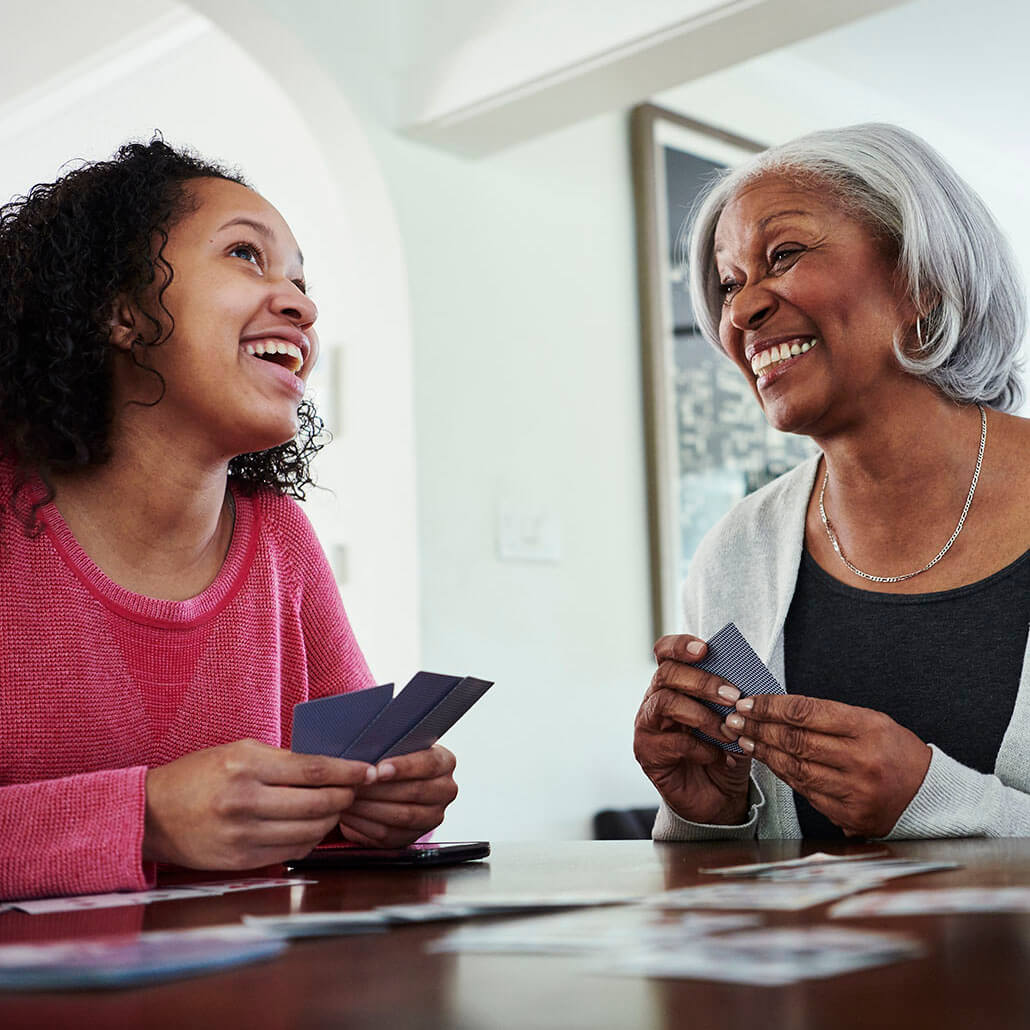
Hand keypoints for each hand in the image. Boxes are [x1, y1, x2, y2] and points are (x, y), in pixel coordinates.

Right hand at [143, 739, 374, 868]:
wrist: (150, 814)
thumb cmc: (198, 775)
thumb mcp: (238, 751)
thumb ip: (281, 760)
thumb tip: (328, 767)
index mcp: (246, 765)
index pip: (313, 770)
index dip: (347, 772)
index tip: (369, 771)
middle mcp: (245, 801)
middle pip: (318, 804)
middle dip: (345, 797)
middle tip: (356, 791)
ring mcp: (243, 834)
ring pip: (309, 831)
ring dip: (330, 820)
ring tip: (335, 808)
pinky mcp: (240, 860)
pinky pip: (291, 851)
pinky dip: (309, 840)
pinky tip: (311, 827)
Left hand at [337, 745, 457, 847]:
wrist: (397, 782)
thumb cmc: (396, 759)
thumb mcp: (400, 747)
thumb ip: (392, 747)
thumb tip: (367, 752)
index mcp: (445, 762)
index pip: (429, 764)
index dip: (403, 767)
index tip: (379, 769)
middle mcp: (445, 790)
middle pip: (415, 791)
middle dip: (380, 788)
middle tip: (356, 784)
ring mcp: (433, 816)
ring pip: (402, 815)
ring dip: (371, 807)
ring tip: (350, 797)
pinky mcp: (414, 836)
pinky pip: (390, 835)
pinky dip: (366, 825)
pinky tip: (351, 815)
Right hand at [633, 635, 753, 825]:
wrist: (717, 799)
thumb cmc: (724, 753)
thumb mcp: (735, 723)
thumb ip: (734, 702)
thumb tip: (745, 684)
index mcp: (674, 684)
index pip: (665, 652)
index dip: (680, 645)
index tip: (705, 649)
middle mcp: (655, 699)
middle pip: (667, 673)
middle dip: (702, 682)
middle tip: (733, 696)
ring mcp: (647, 725)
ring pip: (665, 701)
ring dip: (701, 714)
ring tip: (728, 729)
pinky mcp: (646, 752)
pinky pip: (671, 741)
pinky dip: (700, 747)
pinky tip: (716, 755)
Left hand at [722, 695, 931, 837]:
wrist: (930, 795)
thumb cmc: (896, 751)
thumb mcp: (870, 721)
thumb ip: (828, 716)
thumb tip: (779, 708)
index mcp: (868, 728)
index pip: (806, 712)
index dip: (771, 706)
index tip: (748, 702)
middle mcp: (862, 760)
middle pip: (796, 741)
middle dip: (759, 728)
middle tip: (735, 719)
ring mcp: (856, 791)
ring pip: (796, 768)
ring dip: (764, 752)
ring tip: (745, 739)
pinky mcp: (851, 815)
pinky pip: (806, 792)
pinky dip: (783, 775)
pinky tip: (768, 762)